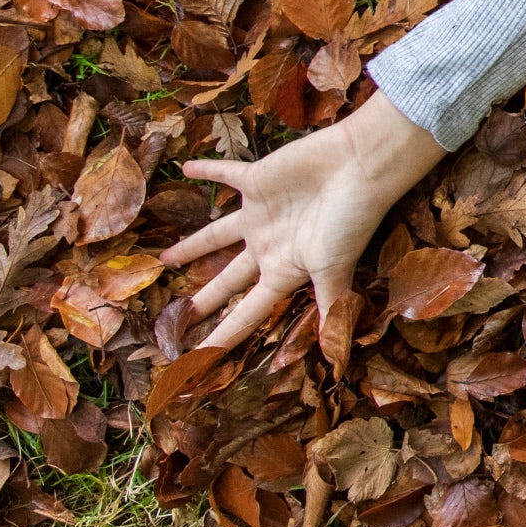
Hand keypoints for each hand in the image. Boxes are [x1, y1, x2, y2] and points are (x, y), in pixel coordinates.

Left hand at [158, 93, 446, 349]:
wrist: (361, 164)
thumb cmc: (349, 220)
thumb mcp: (335, 269)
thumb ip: (329, 308)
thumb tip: (337, 363)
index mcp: (283, 271)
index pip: (245, 315)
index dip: (222, 338)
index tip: (196, 362)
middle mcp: (268, 246)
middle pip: (227, 280)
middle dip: (204, 300)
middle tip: (177, 317)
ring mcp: (260, 213)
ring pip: (216, 235)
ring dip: (191, 246)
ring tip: (164, 258)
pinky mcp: (257, 180)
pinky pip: (225, 175)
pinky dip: (207, 171)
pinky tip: (187, 167)